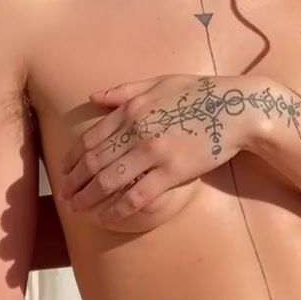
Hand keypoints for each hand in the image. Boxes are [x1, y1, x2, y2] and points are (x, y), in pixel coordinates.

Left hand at [58, 73, 273, 223]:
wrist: (235, 109)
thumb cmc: (199, 93)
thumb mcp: (159, 82)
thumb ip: (124, 91)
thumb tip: (94, 97)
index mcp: (131, 109)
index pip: (91, 138)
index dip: (72, 158)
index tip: (65, 172)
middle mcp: (137, 131)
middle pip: (95, 162)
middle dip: (75, 182)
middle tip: (66, 196)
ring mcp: (153, 153)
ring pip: (109, 181)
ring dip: (89, 199)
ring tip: (78, 210)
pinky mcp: (171, 172)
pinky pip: (137, 196)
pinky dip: (117, 209)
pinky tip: (106, 217)